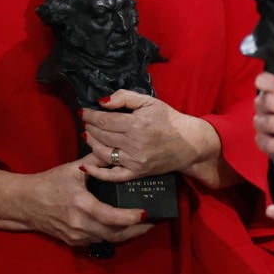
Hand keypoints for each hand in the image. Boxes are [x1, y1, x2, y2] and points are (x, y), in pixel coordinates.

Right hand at [0, 160, 153, 248]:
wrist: (26, 203)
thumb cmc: (50, 183)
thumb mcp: (72, 169)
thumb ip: (96, 160)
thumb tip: (116, 149)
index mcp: (82, 205)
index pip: (112, 217)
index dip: (131, 218)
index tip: (146, 213)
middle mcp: (80, 225)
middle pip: (115, 234)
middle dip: (137, 230)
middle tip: (153, 222)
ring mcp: (77, 236)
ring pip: (109, 240)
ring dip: (127, 235)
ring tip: (143, 226)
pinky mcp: (74, 242)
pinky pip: (98, 241)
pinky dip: (112, 236)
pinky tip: (123, 229)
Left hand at [81, 90, 219, 182]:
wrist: (189, 142)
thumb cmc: (169, 120)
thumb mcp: (149, 101)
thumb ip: (125, 97)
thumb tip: (102, 102)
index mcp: (136, 124)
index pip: (104, 120)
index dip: (90, 116)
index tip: (84, 112)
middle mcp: (134, 144)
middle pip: (101, 135)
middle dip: (89, 127)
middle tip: (86, 121)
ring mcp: (135, 161)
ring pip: (103, 153)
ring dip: (90, 143)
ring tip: (88, 135)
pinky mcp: (137, 173)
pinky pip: (113, 176)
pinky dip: (97, 173)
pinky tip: (85, 167)